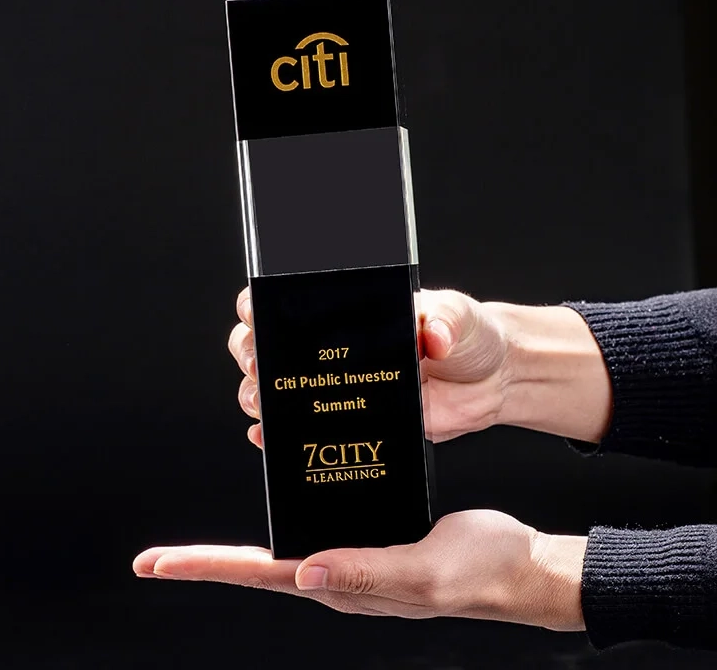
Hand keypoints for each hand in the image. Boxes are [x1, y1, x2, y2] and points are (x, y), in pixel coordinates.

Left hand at [133, 509, 585, 630]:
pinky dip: (289, 513)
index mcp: (344, 584)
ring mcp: (352, 557)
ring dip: (239, 547)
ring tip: (197, 547)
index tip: (157, 564)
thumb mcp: (425, 570)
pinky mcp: (369, 536)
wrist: (516, 566)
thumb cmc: (481, 573)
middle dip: (207, 563)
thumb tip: (303, 575)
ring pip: (283, 550)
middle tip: (158, 560)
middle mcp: (339, 573)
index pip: (260, 576)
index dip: (206, 567)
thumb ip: (366, 571)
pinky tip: (283, 499)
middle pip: (258, 568)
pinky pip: (318, 526)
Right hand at [228, 287, 610, 445]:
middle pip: (267, 346)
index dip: (261, 305)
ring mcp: (338, 385)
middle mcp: (334, 348)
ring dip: (258, 396)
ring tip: (262, 403)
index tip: (254, 312)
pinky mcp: (350, 420)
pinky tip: (267, 438)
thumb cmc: (468, 335)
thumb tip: (434, 335)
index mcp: (349, 312)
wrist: (490, 381)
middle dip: (250, 354)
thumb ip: (445, 320)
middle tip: (257, 363)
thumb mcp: (457, 317)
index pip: (289, 302)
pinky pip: (303, 429)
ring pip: (276, 389)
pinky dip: (277, 436)